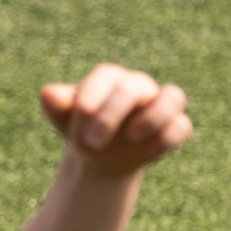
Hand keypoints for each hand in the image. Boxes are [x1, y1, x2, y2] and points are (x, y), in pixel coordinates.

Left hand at [39, 66, 191, 176]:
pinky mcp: (175, 127)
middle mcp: (138, 86)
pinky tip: (146, 154)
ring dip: (155, 117)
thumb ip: (57, 105)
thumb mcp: (64, 118)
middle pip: (134, 87)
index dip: (94, 94)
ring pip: (173, 97)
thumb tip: (48, 93)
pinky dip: (168, 137)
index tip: (81, 115)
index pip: (106, 76)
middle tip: (92, 143)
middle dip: (112, 114)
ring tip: (132, 138)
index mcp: (109, 78)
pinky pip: (182, 126)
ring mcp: (159, 105)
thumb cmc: (81, 128)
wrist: (99, 154)